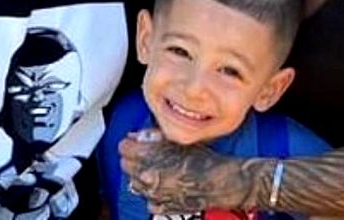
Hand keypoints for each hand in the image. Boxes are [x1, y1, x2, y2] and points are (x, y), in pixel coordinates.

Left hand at [119, 129, 238, 214]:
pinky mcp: (160, 207)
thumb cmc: (204, 161)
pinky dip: (152, 192)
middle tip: (145, 153)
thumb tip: (138, 136)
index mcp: (150, 157)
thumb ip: (153, 136)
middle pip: (126, 165)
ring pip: (134, 183)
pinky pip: (147, 198)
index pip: (123, 148)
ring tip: (155, 168)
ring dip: (141, 175)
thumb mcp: (177, 140)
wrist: (220, 183)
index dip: (131, 143)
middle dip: (134, 158)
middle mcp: (147, 177)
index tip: (135, 142)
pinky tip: (164, 184)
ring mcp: (153, 194)